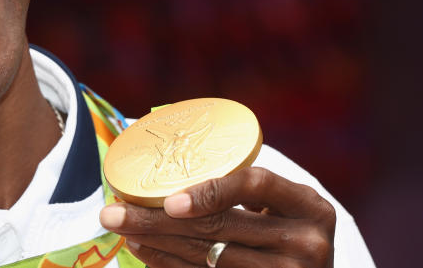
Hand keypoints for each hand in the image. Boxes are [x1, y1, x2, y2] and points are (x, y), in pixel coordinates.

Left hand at [100, 167, 335, 266]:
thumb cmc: (288, 229)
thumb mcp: (286, 206)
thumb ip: (246, 187)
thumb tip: (165, 164)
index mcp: (310, 207)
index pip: (257, 185)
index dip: (211, 191)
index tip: (168, 200)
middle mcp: (306, 243)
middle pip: (220, 227)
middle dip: (156, 218)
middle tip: (111, 211)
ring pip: (207, 257)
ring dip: (155, 241)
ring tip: (120, 227)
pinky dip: (169, 264)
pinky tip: (143, 250)